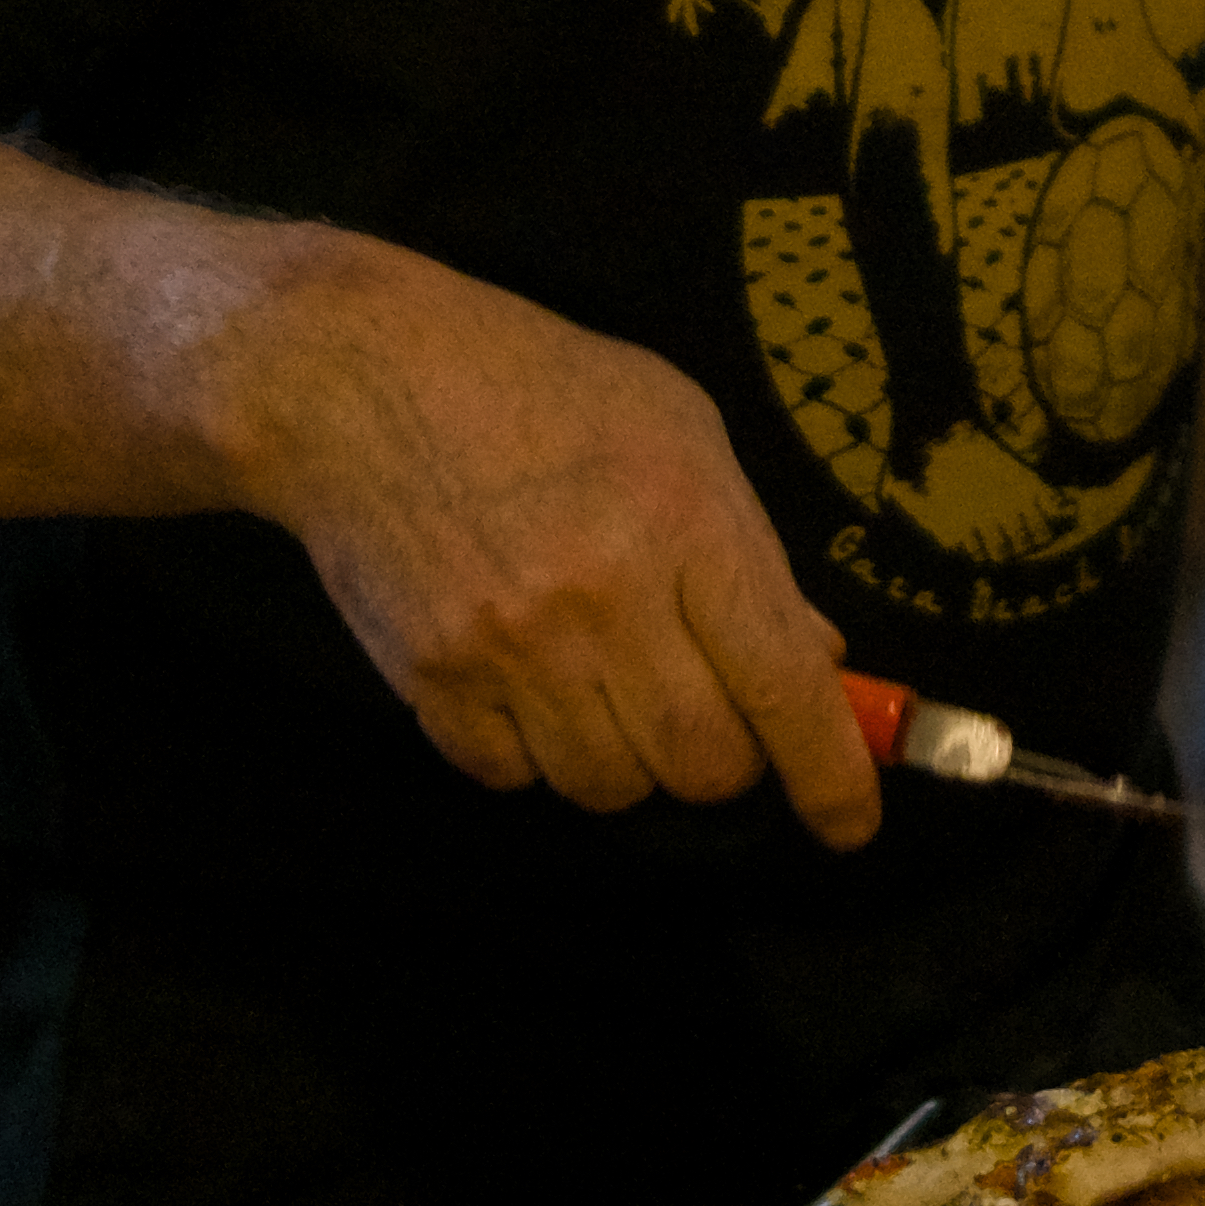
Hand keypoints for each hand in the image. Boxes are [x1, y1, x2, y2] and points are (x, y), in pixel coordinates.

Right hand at [225, 247, 882, 847]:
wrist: (355, 381)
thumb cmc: (535, 386)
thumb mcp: (677, 430)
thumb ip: (746, 551)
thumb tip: (812, 660)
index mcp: (685, 523)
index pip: (783, 687)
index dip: (831, 776)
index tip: (849, 824)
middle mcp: (605, 597)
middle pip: (702, 764)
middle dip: (722, 760)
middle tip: (704, 709)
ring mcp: (512, 646)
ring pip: (610, 785)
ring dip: (626, 759)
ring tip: (602, 682)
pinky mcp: (434, 679)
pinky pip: (513, 777)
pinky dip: (531, 753)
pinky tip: (524, 680)